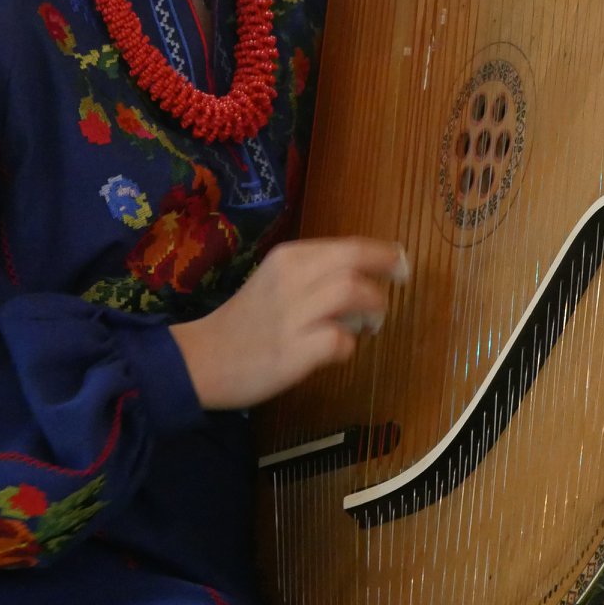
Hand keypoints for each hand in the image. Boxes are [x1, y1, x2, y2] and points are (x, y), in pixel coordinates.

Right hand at [169, 237, 409, 409]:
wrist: (201, 360)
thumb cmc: (246, 322)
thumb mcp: (277, 282)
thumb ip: (315, 276)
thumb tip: (363, 279)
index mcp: (288, 257)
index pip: (348, 245)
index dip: (382, 252)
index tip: (400, 260)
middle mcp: (291, 278)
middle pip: (355, 261)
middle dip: (386, 269)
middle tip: (401, 281)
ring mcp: (292, 315)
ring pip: (352, 293)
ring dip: (373, 308)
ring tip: (370, 323)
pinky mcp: (293, 351)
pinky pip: (339, 340)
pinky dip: (349, 345)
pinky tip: (339, 350)